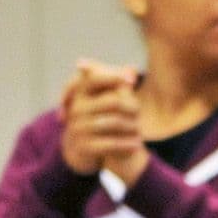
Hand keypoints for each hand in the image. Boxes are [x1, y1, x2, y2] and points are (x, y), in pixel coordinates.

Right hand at [59, 61, 141, 178]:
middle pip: (113, 101)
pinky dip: (126, 144)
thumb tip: (131, 68)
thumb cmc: (97, 119)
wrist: (81, 149)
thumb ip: (117, 86)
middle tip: (139, 111)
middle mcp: (77, 109)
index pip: (96, 79)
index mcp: (80, 94)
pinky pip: (111, 144)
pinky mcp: (85, 146)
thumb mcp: (104, 101)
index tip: (132, 80)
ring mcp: (79, 128)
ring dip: (132, 126)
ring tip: (141, 131)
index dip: (114, 77)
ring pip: (114, 122)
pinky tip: (138, 146)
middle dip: (131, 106)